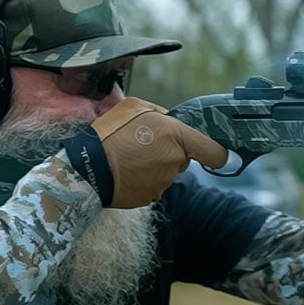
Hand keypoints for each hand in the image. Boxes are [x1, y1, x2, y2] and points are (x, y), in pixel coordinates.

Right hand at [71, 97, 227, 207]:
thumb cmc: (110, 133)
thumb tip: (170, 120)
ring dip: (154, 167)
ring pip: (166, 173)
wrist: (87, 167)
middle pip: (183, 160)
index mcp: (176, 136)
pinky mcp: (150, 197)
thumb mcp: (135, 107)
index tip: (212, 154)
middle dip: (170, 153)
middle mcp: (174, 161)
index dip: (216, 154)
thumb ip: (161, 113)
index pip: (214, 152)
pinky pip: (152, 186)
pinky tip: (126, 172)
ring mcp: (163, 182)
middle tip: (145, 146)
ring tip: (130, 158)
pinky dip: (143, 180)